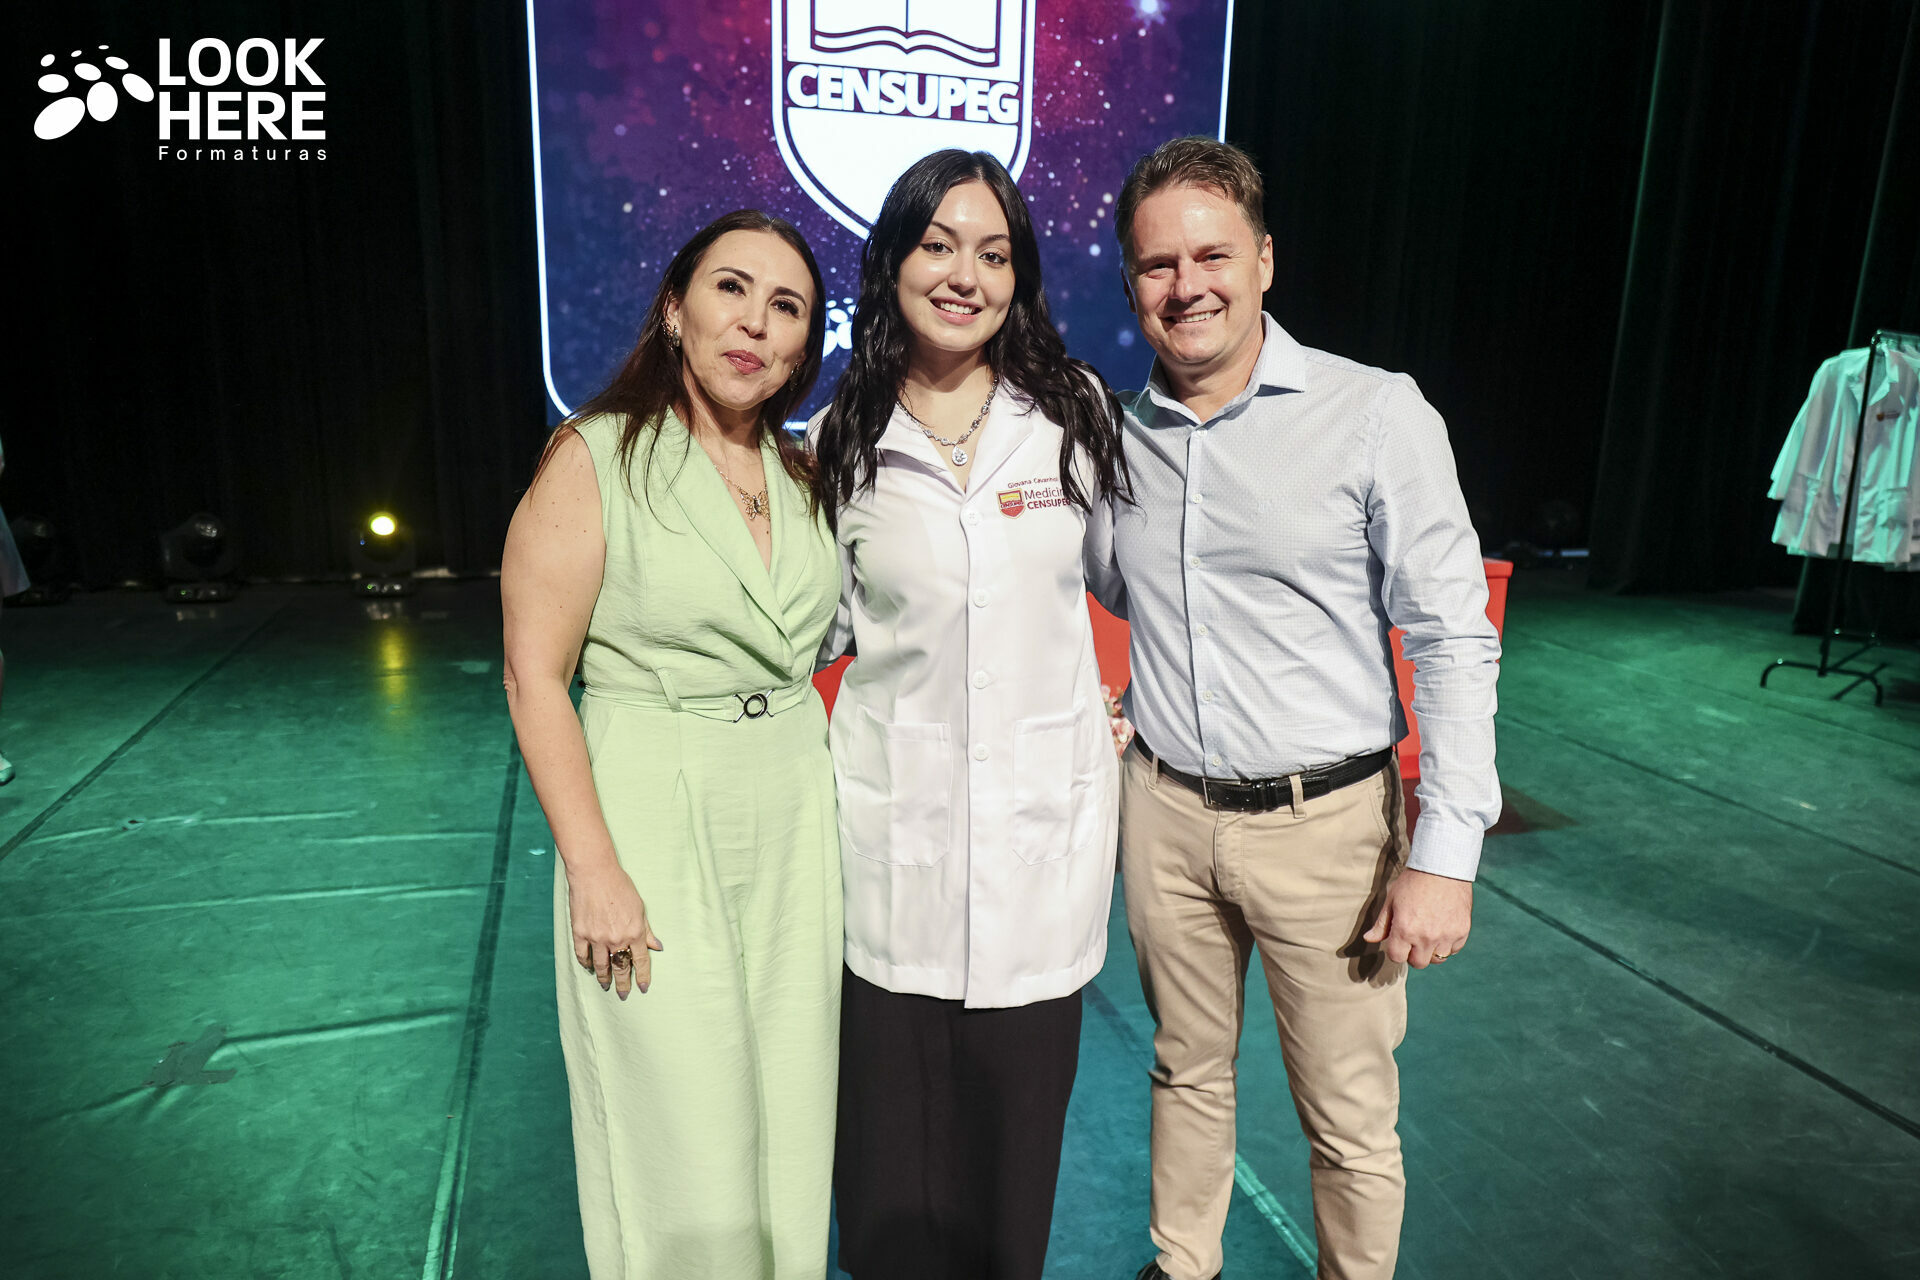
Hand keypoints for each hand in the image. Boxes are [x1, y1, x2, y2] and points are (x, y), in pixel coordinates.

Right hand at [567, 861, 663, 998]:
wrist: (594, 873)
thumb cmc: (620, 886)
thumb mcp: (640, 907)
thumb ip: (647, 930)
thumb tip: (657, 947)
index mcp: (634, 932)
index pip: (641, 961)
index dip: (643, 976)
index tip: (643, 988)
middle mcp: (616, 938)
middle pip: (621, 968)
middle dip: (623, 984)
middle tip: (623, 995)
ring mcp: (597, 937)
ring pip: (601, 966)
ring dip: (604, 978)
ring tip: (606, 985)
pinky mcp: (580, 933)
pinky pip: (583, 955)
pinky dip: (586, 964)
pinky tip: (589, 968)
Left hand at [1362, 868, 1471, 968]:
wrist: (1442, 867)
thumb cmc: (1413, 882)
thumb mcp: (1392, 900)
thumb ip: (1381, 924)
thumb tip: (1368, 939)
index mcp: (1405, 930)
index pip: (1397, 957)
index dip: (1396, 950)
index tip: (1398, 941)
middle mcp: (1426, 937)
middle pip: (1418, 963)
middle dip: (1413, 954)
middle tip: (1414, 939)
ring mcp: (1446, 936)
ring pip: (1437, 959)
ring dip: (1431, 951)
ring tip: (1429, 935)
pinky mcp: (1462, 932)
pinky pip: (1454, 949)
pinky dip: (1448, 944)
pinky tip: (1443, 929)